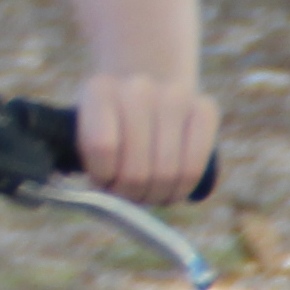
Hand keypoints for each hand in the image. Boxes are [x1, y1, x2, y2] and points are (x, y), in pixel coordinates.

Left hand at [71, 70, 219, 204]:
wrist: (147, 92)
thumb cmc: (110, 126)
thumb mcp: (84, 136)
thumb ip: (87, 163)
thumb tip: (106, 202)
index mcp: (100, 91)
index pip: (102, 148)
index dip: (103, 177)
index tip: (102, 180)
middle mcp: (138, 88)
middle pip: (136, 169)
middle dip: (130, 194)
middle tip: (127, 193)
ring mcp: (175, 96)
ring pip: (166, 173)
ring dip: (155, 195)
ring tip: (147, 192)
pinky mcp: (206, 109)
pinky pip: (194, 168)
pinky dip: (181, 189)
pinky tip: (171, 189)